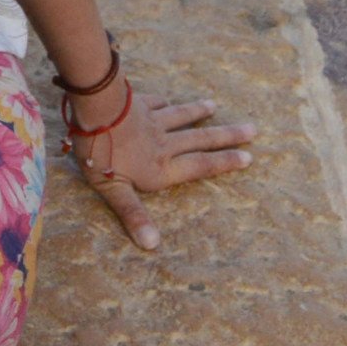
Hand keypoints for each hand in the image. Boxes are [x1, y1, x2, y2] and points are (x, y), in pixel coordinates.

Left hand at [62, 78, 254, 252]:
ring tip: (214, 106)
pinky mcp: (135, 103)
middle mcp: (162, 143)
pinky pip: (154, 102)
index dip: (224, 162)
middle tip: (252, 129)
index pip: (199, 166)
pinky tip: (167, 99)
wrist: (94, 110)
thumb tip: (152, 245)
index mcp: (161, 167)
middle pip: (199, 139)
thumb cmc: (102, 153)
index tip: (248, 157)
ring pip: (181, 116)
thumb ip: (134, 215)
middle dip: (226, 136)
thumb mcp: (115, 190)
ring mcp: (151, 120)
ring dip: (198, 112)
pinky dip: (162, 101)